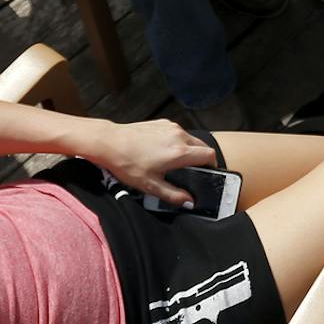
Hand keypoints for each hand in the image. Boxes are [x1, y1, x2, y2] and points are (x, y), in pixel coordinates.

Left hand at [85, 118, 218, 205]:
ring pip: (190, 138)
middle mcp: (179, 136)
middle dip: (201, 158)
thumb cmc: (128, 163)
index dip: (212, 165)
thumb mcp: (150, 186)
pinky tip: (162, 150)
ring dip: (189, 149)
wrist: (110, 142)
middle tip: (191, 171)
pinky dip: (177, 141)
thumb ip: (173, 195)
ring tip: (174, 162)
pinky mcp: (162, 122)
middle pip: (202, 146)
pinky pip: (178, 132)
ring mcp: (171, 127)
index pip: (209, 155)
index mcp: (179, 152)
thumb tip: (189, 201)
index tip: (208, 172)